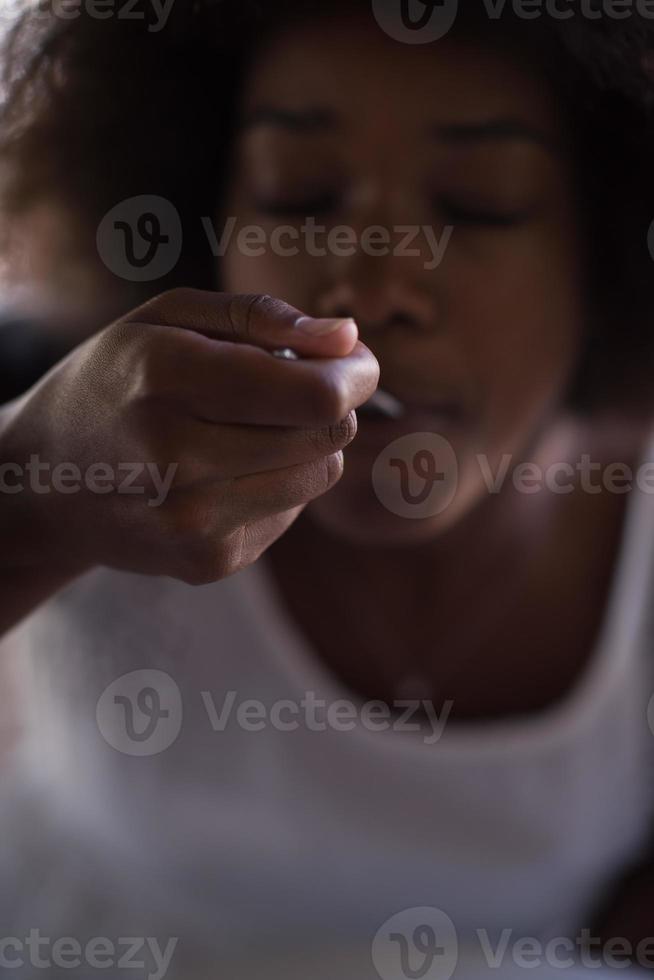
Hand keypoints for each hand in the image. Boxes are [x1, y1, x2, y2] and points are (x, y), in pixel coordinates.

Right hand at [1, 289, 378, 586]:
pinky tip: (225, 471)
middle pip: (329, 434)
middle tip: (293, 383)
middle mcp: (178, 459)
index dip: (354, 374)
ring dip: (306, 443)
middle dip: (329, 401)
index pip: (315, 395)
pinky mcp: (209, 562)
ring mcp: (193, 522)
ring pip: (321, 473)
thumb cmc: (114, 382)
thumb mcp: (167, 318)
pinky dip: (278, 483)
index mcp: (166, 379)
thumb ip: (263, 317)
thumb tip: (348, 338)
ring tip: (248, 427)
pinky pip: (293, 511)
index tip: (353, 360)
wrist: (44, 483)